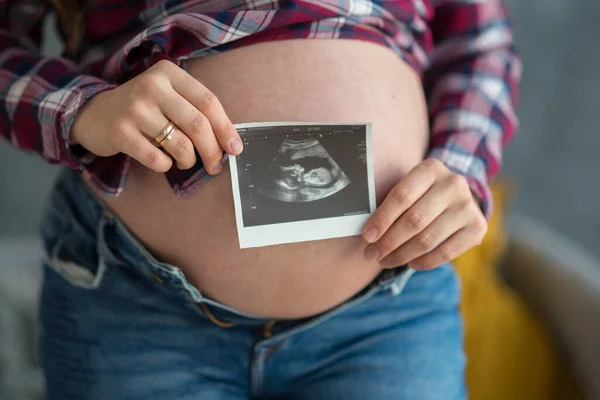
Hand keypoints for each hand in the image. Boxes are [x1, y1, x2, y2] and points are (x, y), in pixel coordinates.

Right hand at [71, 60, 241, 173]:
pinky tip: (163, 162)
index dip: (226, 128)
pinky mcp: (119, 131)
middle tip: (215, 166)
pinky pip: (157, 159)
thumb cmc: (143, 109)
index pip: (208, 102)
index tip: (236, 149)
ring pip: (180, 144)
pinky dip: (166, 166)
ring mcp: (134, 108)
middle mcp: (152, 86)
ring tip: (185, 161)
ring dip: (189, 161)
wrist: (93, 113)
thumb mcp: (168, 97)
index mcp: (169, 74)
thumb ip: (195, 111)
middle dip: (213, 152)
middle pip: (198, 125)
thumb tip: (230, 142)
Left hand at [361, 158, 486, 269]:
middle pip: (414, 220)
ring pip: (428, 239)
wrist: (458, 198)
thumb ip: (389, 205)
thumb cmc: (421, 195)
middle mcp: (453, 184)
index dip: (382, 219)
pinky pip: (446, 252)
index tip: (367, 236)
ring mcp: (468, 206)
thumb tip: (367, 234)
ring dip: (402, 255)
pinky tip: (410, 263)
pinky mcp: (477, 227)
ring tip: (385, 261)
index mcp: (431, 168)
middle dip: (388, 242)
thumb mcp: (407, 188)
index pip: (401, 196)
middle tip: (371, 255)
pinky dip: (424, 262)